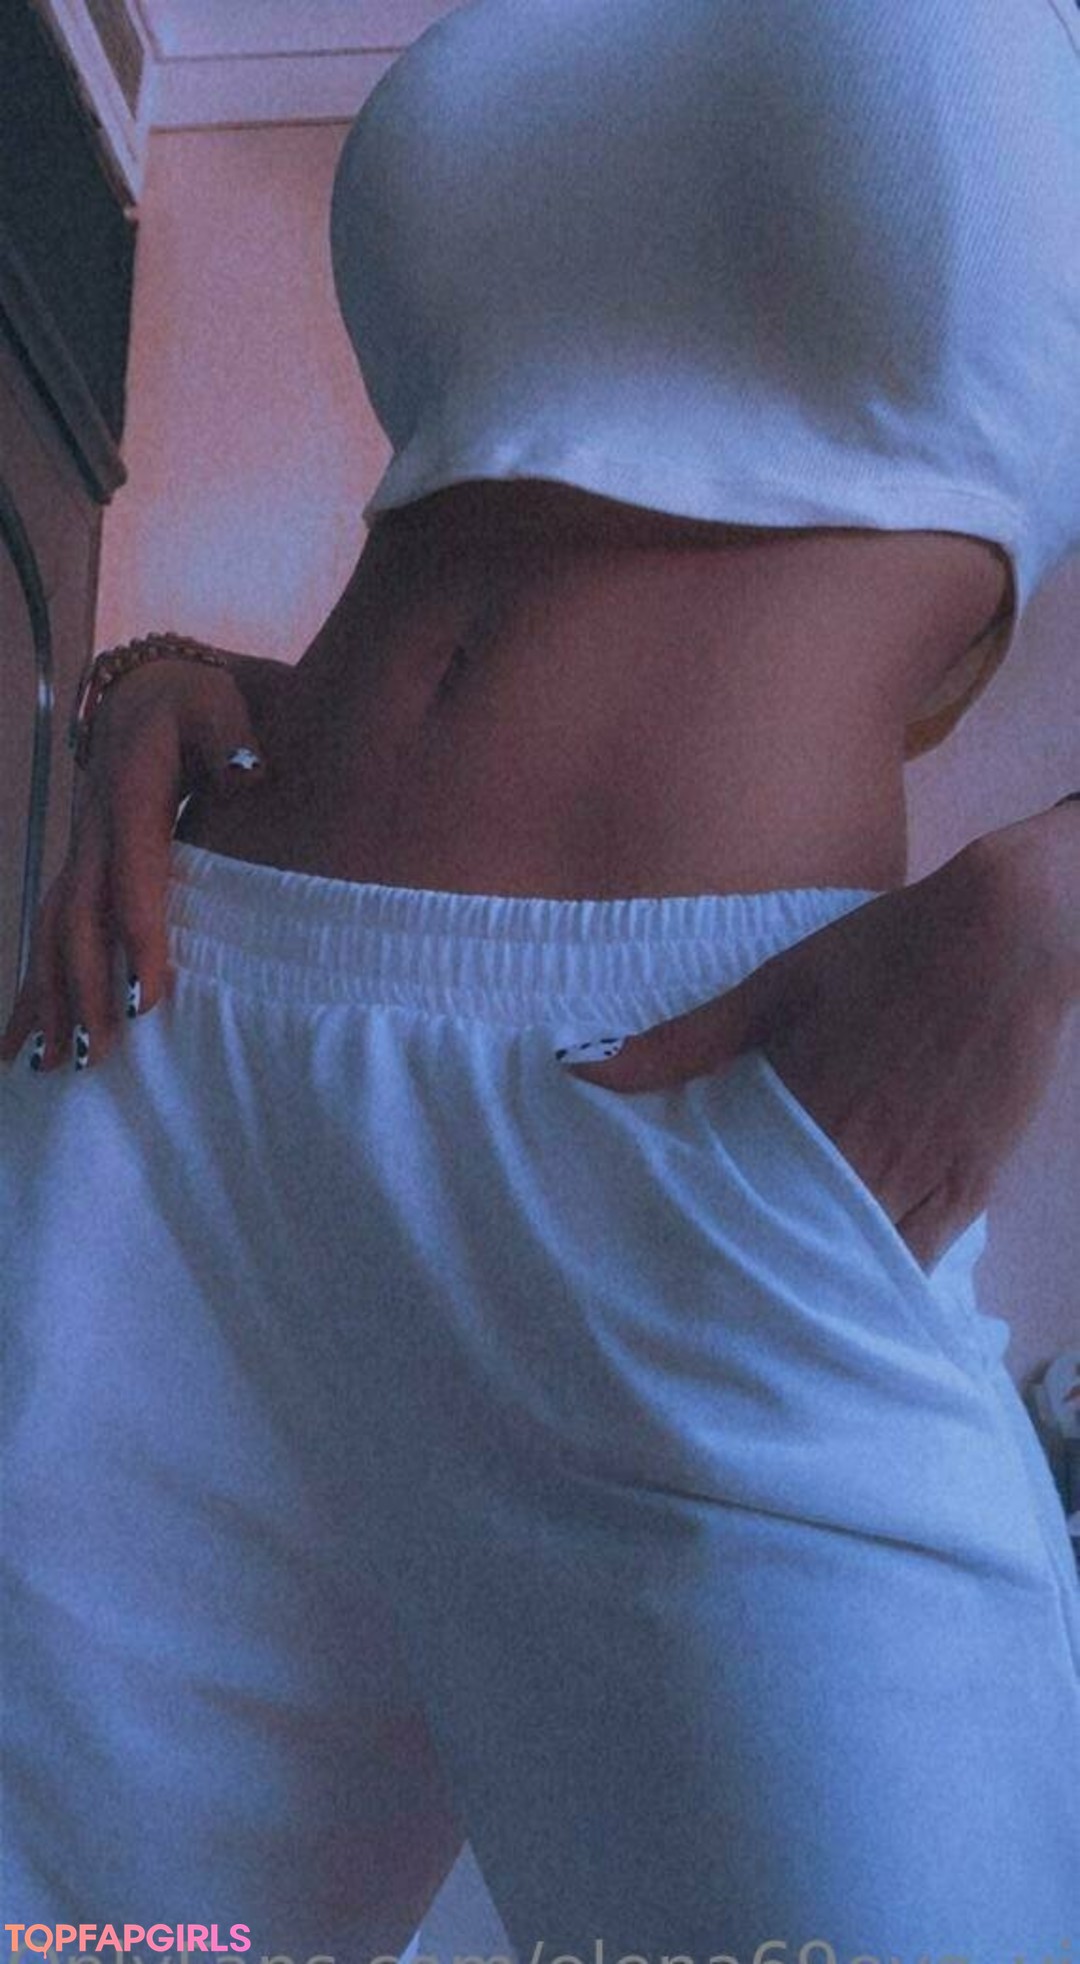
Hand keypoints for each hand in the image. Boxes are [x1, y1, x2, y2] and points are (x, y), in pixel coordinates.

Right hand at [0, 654, 286, 1076]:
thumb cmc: (200, 705)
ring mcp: (80, 853)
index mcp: (129, 797)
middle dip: (83, 990)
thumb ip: (233, 738)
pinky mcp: (79, 870)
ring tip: (49, 1069)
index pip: (134, 880)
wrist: (151, 691)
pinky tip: (24, 1043)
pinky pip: (50, 932)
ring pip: (54, 933)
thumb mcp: (220, 706)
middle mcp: (92, 832)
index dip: (139, 941)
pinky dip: (36, 987)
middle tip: (95, 1059)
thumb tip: (248, 773)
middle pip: (80, 920)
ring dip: (49, 1001)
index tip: (146, 1003)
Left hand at [562, 831, 1077, 1271]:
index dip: (694, 1246)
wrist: (1005, 938)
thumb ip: (683, 1042)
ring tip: (764, 1315)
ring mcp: (919, 1181)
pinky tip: (847, 1296)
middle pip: (789, 1248)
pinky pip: (917, 1258)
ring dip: (812, 1288)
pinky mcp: (968, 1188)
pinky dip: (878, 1279)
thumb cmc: (884, 955)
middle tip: (695, 1309)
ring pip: (853, 1265)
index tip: (651, 1271)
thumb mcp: (774, 989)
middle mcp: (857, 1160)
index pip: (731, 1207)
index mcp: (799, 1112)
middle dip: (746, 1278)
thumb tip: (581, 1067)